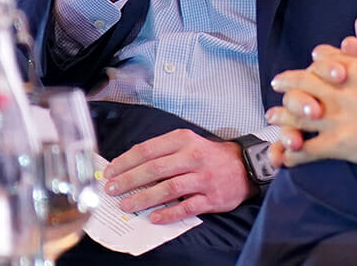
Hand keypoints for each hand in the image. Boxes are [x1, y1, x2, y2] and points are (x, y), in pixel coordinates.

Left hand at [101, 129, 251, 222]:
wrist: (247, 166)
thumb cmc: (210, 156)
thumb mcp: (189, 143)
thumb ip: (163, 151)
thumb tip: (129, 166)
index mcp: (185, 140)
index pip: (148, 150)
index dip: (125, 162)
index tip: (110, 172)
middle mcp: (194, 157)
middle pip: (155, 169)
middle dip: (129, 180)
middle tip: (112, 190)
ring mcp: (203, 178)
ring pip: (168, 188)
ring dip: (144, 198)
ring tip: (126, 205)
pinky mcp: (212, 197)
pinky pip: (187, 207)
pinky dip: (169, 213)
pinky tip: (154, 217)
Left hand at [267, 30, 356, 165]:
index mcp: (350, 71)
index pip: (319, 64)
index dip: (307, 67)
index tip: (302, 67)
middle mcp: (338, 93)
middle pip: (301, 87)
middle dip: (286, 86)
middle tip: (276, 87)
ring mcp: (336, 119)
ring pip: (297, 118)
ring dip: (283, 118)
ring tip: (274, 118)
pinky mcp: (340, 144)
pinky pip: (307, 151)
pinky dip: (293, 154)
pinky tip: (287, 156)